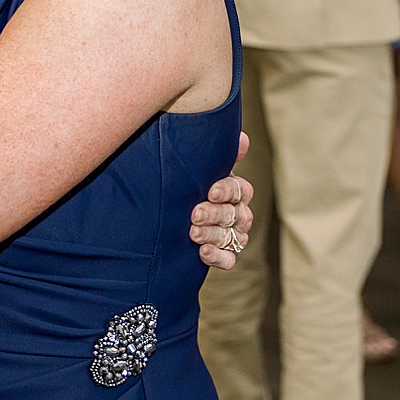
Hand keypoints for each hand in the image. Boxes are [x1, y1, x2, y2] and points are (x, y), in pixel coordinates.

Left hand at [190, 132, 254, 269]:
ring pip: (233, 237)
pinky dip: (218, 256)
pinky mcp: (222, 255)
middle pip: (237, 215)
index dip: (227, 191)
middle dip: (216, 214)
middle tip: (195, 214)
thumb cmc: (180, 184)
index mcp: (233, 190)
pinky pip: (229, 259)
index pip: (240, 190)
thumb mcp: (192, 168)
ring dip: (214, 235)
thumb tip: (242, 140)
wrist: (157, 216)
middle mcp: (236, 213)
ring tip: (193, 233)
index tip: (210, 191)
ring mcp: (230, 235)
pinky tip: (203, 252)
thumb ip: (215, 155)